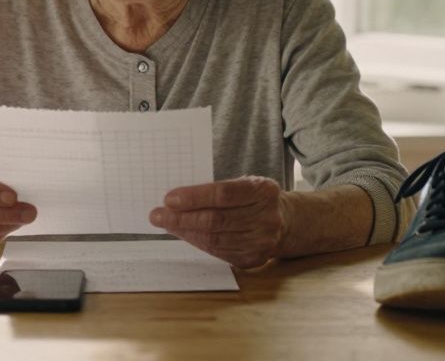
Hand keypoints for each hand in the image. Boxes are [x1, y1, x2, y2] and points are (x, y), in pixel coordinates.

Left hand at [148, 176, 284, 268]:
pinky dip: (198, 243)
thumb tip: (176, 200)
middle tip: (158, 215)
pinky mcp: (253, 259)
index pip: (223, 194)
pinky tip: (185, 235)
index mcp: (263, 192)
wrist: (286, 222)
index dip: (194, 197)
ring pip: (214, 239)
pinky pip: (218, 252)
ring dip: (185, 232)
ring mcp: (261, 242)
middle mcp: (266, 218)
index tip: (169, 199)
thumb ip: (216, 189)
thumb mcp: (244, 184)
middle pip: (216, 220)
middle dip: (182, 218)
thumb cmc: (254, 198)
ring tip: (166, 224)